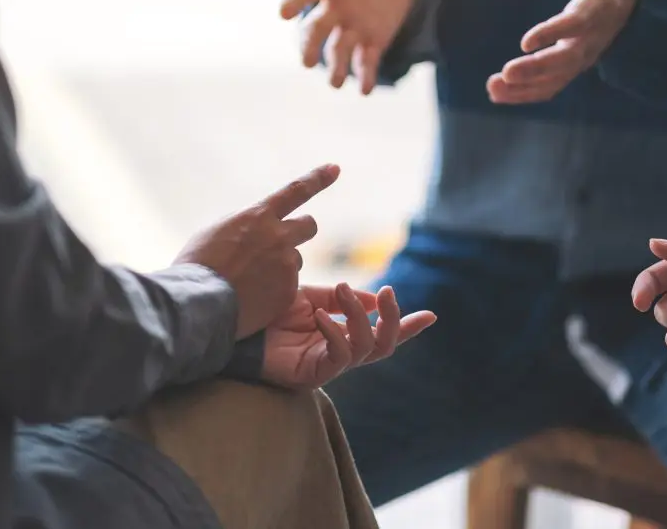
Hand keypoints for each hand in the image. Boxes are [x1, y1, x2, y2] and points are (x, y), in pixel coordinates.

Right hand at [174, 164, 339, 338]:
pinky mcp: (288, 292)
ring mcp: (285, 265)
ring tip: (251, 280)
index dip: (318, 178)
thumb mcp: (217, 231)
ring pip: (294, 261)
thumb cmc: (197, 266)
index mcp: (258, 217)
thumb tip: (256, 229)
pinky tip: (253, 298)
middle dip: (301, 230)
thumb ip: (244, 226)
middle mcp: (278, 237)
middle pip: (309, 225)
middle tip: (285, 242)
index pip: (296, 191)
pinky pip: (288, 287)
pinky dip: (274, 292)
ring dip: (279, 267)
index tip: (335, 168)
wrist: (197, 303)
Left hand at [260, 283, 435, 388]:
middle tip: (386, 292)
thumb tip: (373, 298)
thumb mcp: (311, 296)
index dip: (407, 326)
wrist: (235, 324)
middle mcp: (338, 354)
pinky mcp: (312, 376)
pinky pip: (338, 357)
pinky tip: (321, 316)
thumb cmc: (269, 312)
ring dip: (359, 316)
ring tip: (342, 291)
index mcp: (340, 335)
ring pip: (365, 348)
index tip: (432, 315)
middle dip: (391, 319)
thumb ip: (342, 299)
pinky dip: (335, 332)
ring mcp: (326, 367)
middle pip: (383, 346)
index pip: (381, 334)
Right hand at [279, 0, 414, 94]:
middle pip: (316, 30)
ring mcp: (351, 27)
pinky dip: (365, 76)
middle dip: (310, 45)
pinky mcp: (371, 41)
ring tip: (335, 83)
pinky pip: (366, 62)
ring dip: (335, 67)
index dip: (294, 0)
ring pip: (338, 51)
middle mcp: (334, 8)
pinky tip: (365, 90)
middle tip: (305, 61)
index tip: (283, 12)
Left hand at [488, 0, 642, 103]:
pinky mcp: (573, 65)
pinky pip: (550, 85)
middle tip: (506, 73)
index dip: (553, 32)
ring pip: (556, 79)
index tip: (525, 42)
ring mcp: (585, 54)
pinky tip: (497, 93)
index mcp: (602, 6)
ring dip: (524, 88)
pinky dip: (525, 93)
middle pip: (565, 59)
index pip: (577, 23)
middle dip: (535, 68)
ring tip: (492, 88)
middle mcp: (593, 37)